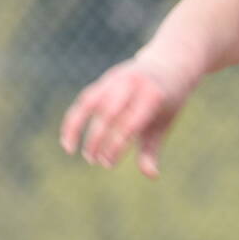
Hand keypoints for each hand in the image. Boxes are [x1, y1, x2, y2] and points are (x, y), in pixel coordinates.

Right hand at [59, 59, 186, 177]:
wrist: (169, 63)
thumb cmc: (168, 102)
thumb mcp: (164, 124)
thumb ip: (153, 149)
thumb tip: (151, 175)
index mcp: (152, 97)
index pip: (129, 124)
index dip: (115, 146)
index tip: (108, 163)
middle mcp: (132, 84)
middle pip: (108, 114)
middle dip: (97, 139)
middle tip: (94, 161)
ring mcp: (117, 78)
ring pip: (90, 102)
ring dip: (77, 127)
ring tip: (71, 150)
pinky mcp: (106, 79)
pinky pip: (85, 98)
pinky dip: (74, 117)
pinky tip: (68, 137)